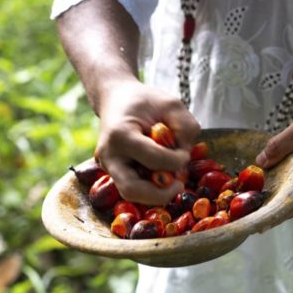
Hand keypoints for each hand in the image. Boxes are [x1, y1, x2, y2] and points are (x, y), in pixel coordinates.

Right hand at [95, 80, 199, 204]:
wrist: (116, 99)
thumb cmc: (144, 101)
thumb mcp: (171, 105)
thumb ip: (185, 127)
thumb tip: (185, 156)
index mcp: (121, 134)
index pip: (153, 160)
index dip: (176, 161)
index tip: (185, 153)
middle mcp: (109, 155)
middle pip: (131, 190)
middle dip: (160, 194)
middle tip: (178, 186)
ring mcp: (106, 166)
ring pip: (130, 194)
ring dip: (155, 192)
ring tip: (171, 180)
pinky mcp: (111, 172)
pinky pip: (132, 187)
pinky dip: (149, 187)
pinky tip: (160, 173)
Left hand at [256, 109, 292, 215]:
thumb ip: (281, 144)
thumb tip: (260, 162)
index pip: (292, 203)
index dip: (270, 210)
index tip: (251, 215)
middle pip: (289, 208)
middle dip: (266, 208)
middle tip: (242, 210)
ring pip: (290, 204)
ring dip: (270, 203)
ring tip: (247, 204)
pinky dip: (278, 195)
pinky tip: (260, 193)